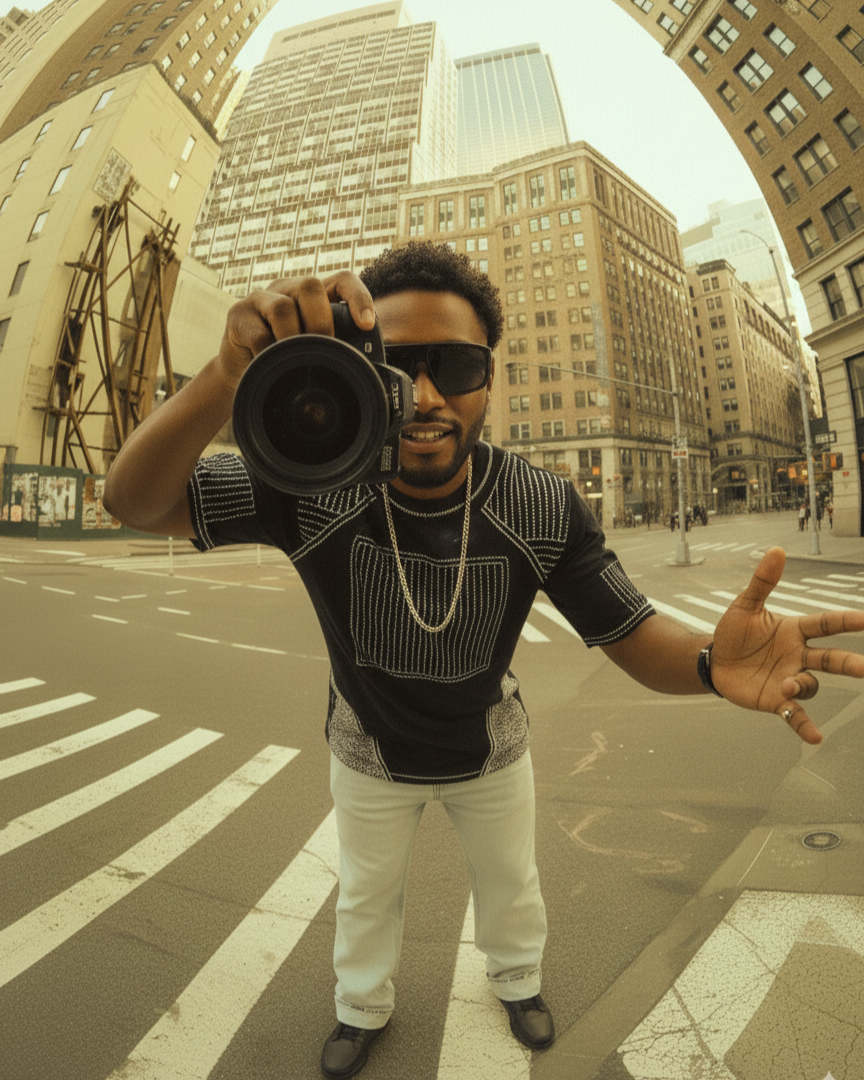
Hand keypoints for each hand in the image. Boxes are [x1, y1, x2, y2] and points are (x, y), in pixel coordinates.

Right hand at [216, 271, 375, 389]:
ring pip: (282, 306)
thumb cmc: (284, 361)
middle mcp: (288, 290)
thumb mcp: (314, 353)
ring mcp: (261, 300)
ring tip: (295, 359)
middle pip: (310, 286)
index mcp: (314, 297)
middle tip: (324, 348)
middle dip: (321, 321)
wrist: (241, 373)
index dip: (358, 297)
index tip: (366, 324)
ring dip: (293, 337)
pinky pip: (257, 331)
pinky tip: (270, 363)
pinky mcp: (238, 315)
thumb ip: (337, 351)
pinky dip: (268, 351)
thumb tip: (373, 370)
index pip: (343, 281)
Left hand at [712, 546, 863, 742]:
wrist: (714, 661)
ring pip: (811, 685)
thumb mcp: (745, 605)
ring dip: (803, 686)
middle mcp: (799, 656)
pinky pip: (796, 715)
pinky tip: (815, 738)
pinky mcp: (777, 700)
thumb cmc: (733, 632)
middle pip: (831, 659)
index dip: (846, 622)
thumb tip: (777, 550)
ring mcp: (790, 679)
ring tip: (788, 685)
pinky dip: (805, 726)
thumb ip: (762, 581)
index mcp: (795, 631)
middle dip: (849, 663)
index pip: (826, 624)